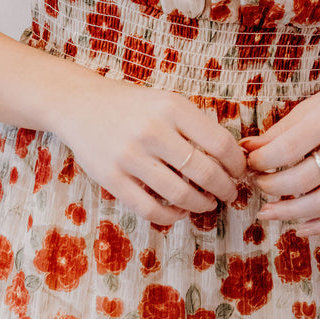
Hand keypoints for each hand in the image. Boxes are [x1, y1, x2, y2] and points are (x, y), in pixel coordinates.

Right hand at [56, 76, 247, 226]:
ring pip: (181, 195)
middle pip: (206, 173)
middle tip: (229, 194)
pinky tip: (180, 211)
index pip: (221, 143)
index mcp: (172, 107)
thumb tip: (233, 159)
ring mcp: (129, 156)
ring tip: (207, 203)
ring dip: (202, 205)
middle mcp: (152, 131)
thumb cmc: (133, 106)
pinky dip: (173, 216)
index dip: (237, 165)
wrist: (80, 105)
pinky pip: (151, 209)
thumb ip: (197, 126)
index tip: (239, 173)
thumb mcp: (167, 102)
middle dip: (225, 189)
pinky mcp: (111, 178)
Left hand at [239, 71, 319, 235]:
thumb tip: (246, 149)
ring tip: (267, 212)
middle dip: (272, 187)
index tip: (249, 164)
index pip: (287, 148)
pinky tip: (300, 228)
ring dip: (290, 213)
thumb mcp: (314, 105)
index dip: (261, 162)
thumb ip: (281, 130)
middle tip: (257, 185)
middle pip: (304, 179)